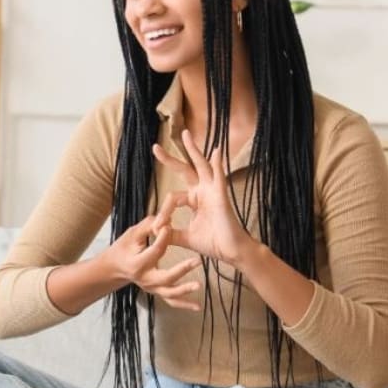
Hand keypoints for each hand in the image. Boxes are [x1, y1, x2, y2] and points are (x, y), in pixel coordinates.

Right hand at [100, 215, 201, 311]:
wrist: (114, 267)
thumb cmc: (123, 248)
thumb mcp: (131, 234)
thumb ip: (148, 226)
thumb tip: (165, 220)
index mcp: (137, 265)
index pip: (155, 251)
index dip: (164, 237)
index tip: (169, 226)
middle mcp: (144, 279)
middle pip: (165, 277)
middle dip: (182, 269)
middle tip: (196, 261)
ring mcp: (151, 288)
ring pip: (169, 293)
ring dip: (184, 290)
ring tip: (198, 285)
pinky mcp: (157, 292)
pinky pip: (171, 300)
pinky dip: (184, 304)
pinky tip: (198, 307)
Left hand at [152, 129, 257, 266]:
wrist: (232, 252)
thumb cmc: (213, 243)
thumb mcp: (185, 238)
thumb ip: (171, 233)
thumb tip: (155, 232)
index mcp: (194, 200)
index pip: (173, 197)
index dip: (163, 211)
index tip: (157, 226)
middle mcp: (203, 192)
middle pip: (185, 171)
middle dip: (170, 159)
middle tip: (155, 147)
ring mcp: (213, 192)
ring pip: (202, 166)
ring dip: (193, 150)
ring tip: (185, 134)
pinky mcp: (222, 196)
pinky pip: (220, 177)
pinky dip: (218, 164)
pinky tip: (216, 151)